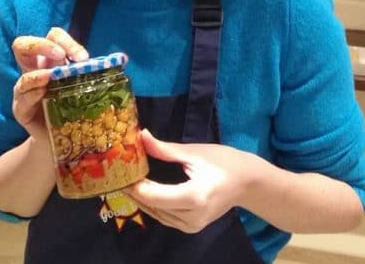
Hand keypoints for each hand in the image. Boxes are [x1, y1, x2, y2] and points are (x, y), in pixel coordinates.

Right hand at [11, 27, 88, 137]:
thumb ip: (96, 72)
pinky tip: (42, 93)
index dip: (66, 41)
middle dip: (41, 46)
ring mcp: (25, 91)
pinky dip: (32, 94)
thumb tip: (123, 58)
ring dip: (37, 74)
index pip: (52, 38)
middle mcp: (35, 71)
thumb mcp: (87, 86)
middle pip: (23, 46)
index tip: (83, 57)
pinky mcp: (22, 111)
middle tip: (60, 56)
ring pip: (23, 76)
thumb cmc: (76, 107)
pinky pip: (22, 99)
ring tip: (51, 77)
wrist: (66, 139)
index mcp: (51, 61)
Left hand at [124, 129, 255, 232]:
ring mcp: (192, 226)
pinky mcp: (191, 227)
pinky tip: (143, 190)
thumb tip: (141, 136)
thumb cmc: (224, 162)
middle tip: (117, 174)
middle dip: (133, 191)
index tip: (119, 171)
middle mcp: (191, 217)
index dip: (133, 186)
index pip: (153, 196)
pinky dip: (152, 204)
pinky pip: (164, 217)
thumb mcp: (195, 152)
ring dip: (140, 199)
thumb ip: (165, 149)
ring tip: (125, 180)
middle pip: (152, 206)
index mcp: (193, 197)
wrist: (248, 183)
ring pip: (156, 214)